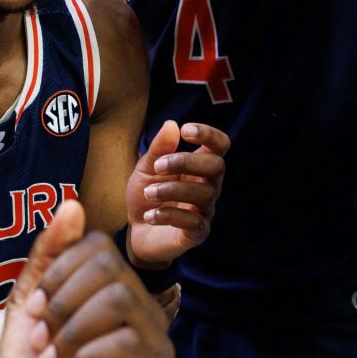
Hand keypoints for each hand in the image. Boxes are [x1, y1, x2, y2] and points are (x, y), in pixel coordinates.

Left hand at [0, 201, 177, 357]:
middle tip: (41, 345)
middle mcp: (146, 316)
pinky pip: (129, 345)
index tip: (36, 313)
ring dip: (71, 335)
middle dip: (63, 307)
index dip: (59, 274)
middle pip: (111, 273)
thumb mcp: (29, 306)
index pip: (99, 248)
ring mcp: (158, 351)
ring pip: (122, 303)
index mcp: (117, 293)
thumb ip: (49, 256)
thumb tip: (73, 203)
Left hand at [125, 120, 227, 268]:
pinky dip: (169, 216)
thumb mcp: (146, 168)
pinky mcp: (198, 233)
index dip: (208, 134)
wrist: (136, 231)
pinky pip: (194, 222)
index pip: (220, 145)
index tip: (185, 130)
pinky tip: (149, 216)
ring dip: (172, 190)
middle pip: (216, 166)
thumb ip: (158, 149)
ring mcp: (206, 210)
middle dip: (186, 161)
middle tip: (158, 166)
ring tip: (148, 193)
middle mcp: (209, 186)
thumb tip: (172, 124)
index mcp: (199, 166)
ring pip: (204, 193)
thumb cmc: (146, 195)